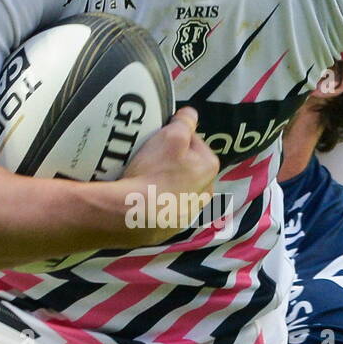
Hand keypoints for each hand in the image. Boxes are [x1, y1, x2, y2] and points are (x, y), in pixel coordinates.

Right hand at [120, 106, 218, 243]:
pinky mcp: (171, 230)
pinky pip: (165, 210)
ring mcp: (188, 214)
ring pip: (178, 190)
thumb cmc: (155, 170)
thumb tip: (190, 114)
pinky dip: (157, 204)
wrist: (132, 213)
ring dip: (165, 184)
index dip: (175, 138)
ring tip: (144, 180)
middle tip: (150, 160)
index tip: (158, 141)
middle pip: (188, 168)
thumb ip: (185, 121)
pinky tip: (143, 199)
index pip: (194, 142)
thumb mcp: (172, 135)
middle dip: (173, 163)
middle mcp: (206, 193)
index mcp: (210, 168)